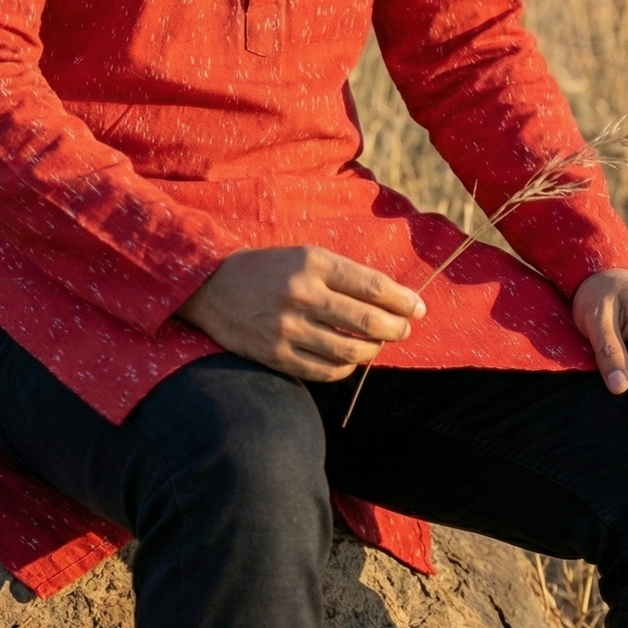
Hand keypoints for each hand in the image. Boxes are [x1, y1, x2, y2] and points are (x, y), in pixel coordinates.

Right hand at [176, 245, 423, 382]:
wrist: (209, 286)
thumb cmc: (266, 269)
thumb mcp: (304, 256)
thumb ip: (343, 275)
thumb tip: (390, 299)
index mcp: (312, 262)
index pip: (373, 286)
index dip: (403, 301)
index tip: (418, 308)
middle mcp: (301, 294)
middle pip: (367, 321)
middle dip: (396, 329)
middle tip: (404, 330)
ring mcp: (287, 328)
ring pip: (350, 350)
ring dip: (374, 351)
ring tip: (377, 345)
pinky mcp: (275, 355)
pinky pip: (325, 370)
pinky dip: (346, 367)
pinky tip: (349, 359)